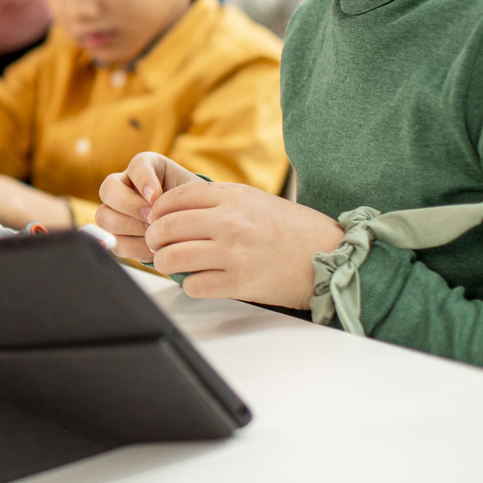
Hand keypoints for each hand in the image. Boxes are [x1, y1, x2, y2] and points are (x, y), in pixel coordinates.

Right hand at [95, 153, 212, 261]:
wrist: (193, 228)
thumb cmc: (193, 208)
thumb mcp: (193, 195)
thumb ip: (179, 196)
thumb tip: (156, 210)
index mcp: (144, 168)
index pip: (137, 165)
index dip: (143, 179)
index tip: (156, 196)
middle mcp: (123, 185)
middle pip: (108, 189)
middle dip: (130, 205)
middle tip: (152, 218)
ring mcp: (115, 210)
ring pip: (104, 216)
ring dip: (129, 227)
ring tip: (152, 235)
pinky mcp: (115, 234)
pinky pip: (113, 240)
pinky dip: (132, 246)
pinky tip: (150, 248)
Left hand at [140, 183, 344, 307]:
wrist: (328, 255)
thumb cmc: (292, 228)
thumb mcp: (253, 199)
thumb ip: (215, 200)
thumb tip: (173, 209)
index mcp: (231, 196)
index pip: (174, 198)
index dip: (157, 210)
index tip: (155, 219)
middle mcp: (228, 222)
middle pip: (166, 227)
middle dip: (154, 238)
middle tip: (157, 243)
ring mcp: (232, 253)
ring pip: (172, 257)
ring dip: (165, 262)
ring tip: (171, 263)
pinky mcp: (238, 283)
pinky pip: (193, 285)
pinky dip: (189, 284)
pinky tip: (197, 280)